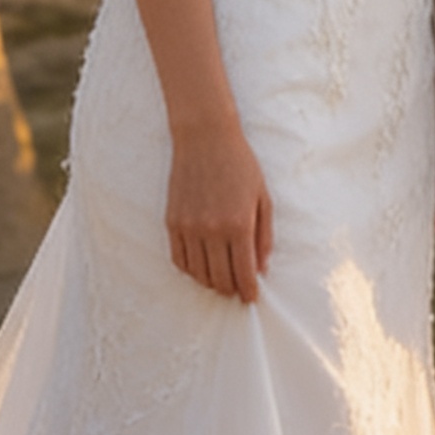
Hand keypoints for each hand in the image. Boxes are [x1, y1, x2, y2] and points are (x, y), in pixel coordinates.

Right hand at [166, 123, 272, 299]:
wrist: (205, 137)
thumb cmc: (240, 164)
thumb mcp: (262, 197)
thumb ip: (263, 236)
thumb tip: (260, 269)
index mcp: (238, 224)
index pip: (243, 273)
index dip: (248, 291)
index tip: (250, 297)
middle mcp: (212, 230)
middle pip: (220, 279)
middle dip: (231, 290)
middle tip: (237, 291)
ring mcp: (189, 227)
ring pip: (198, 274)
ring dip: (211, 283)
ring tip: (221, 280)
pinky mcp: (171, 222)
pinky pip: (179, 260)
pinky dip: (191, 270)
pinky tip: (201, 267)